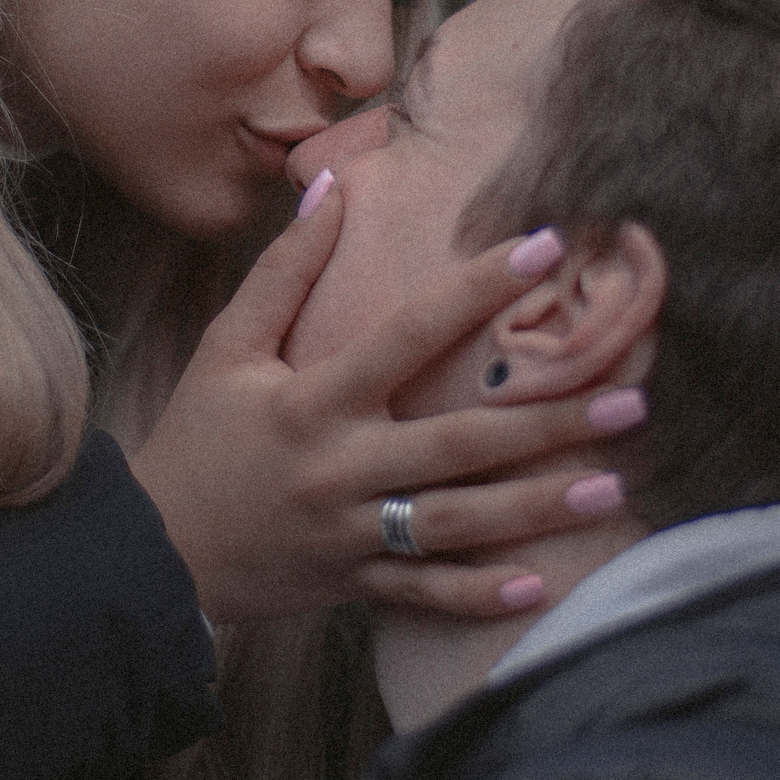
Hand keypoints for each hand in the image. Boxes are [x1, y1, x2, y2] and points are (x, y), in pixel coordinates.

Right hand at [128, 185, 646, 623]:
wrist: (149, 553)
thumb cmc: (199, 438)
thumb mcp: (228, 346)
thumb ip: (285, 270)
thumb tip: (333, 186)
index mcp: (313, 400)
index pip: (407, 334)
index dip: (475, 289)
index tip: (543, 249)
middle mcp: (340, 466)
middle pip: (458, 442)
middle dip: (547, 422)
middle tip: (630, 401)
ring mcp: (350, 533)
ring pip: (457, 522)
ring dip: (537, 506)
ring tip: (612, 487)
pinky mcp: (352, 585)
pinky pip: (424, 593)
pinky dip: (477, 593)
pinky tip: (538, 580)